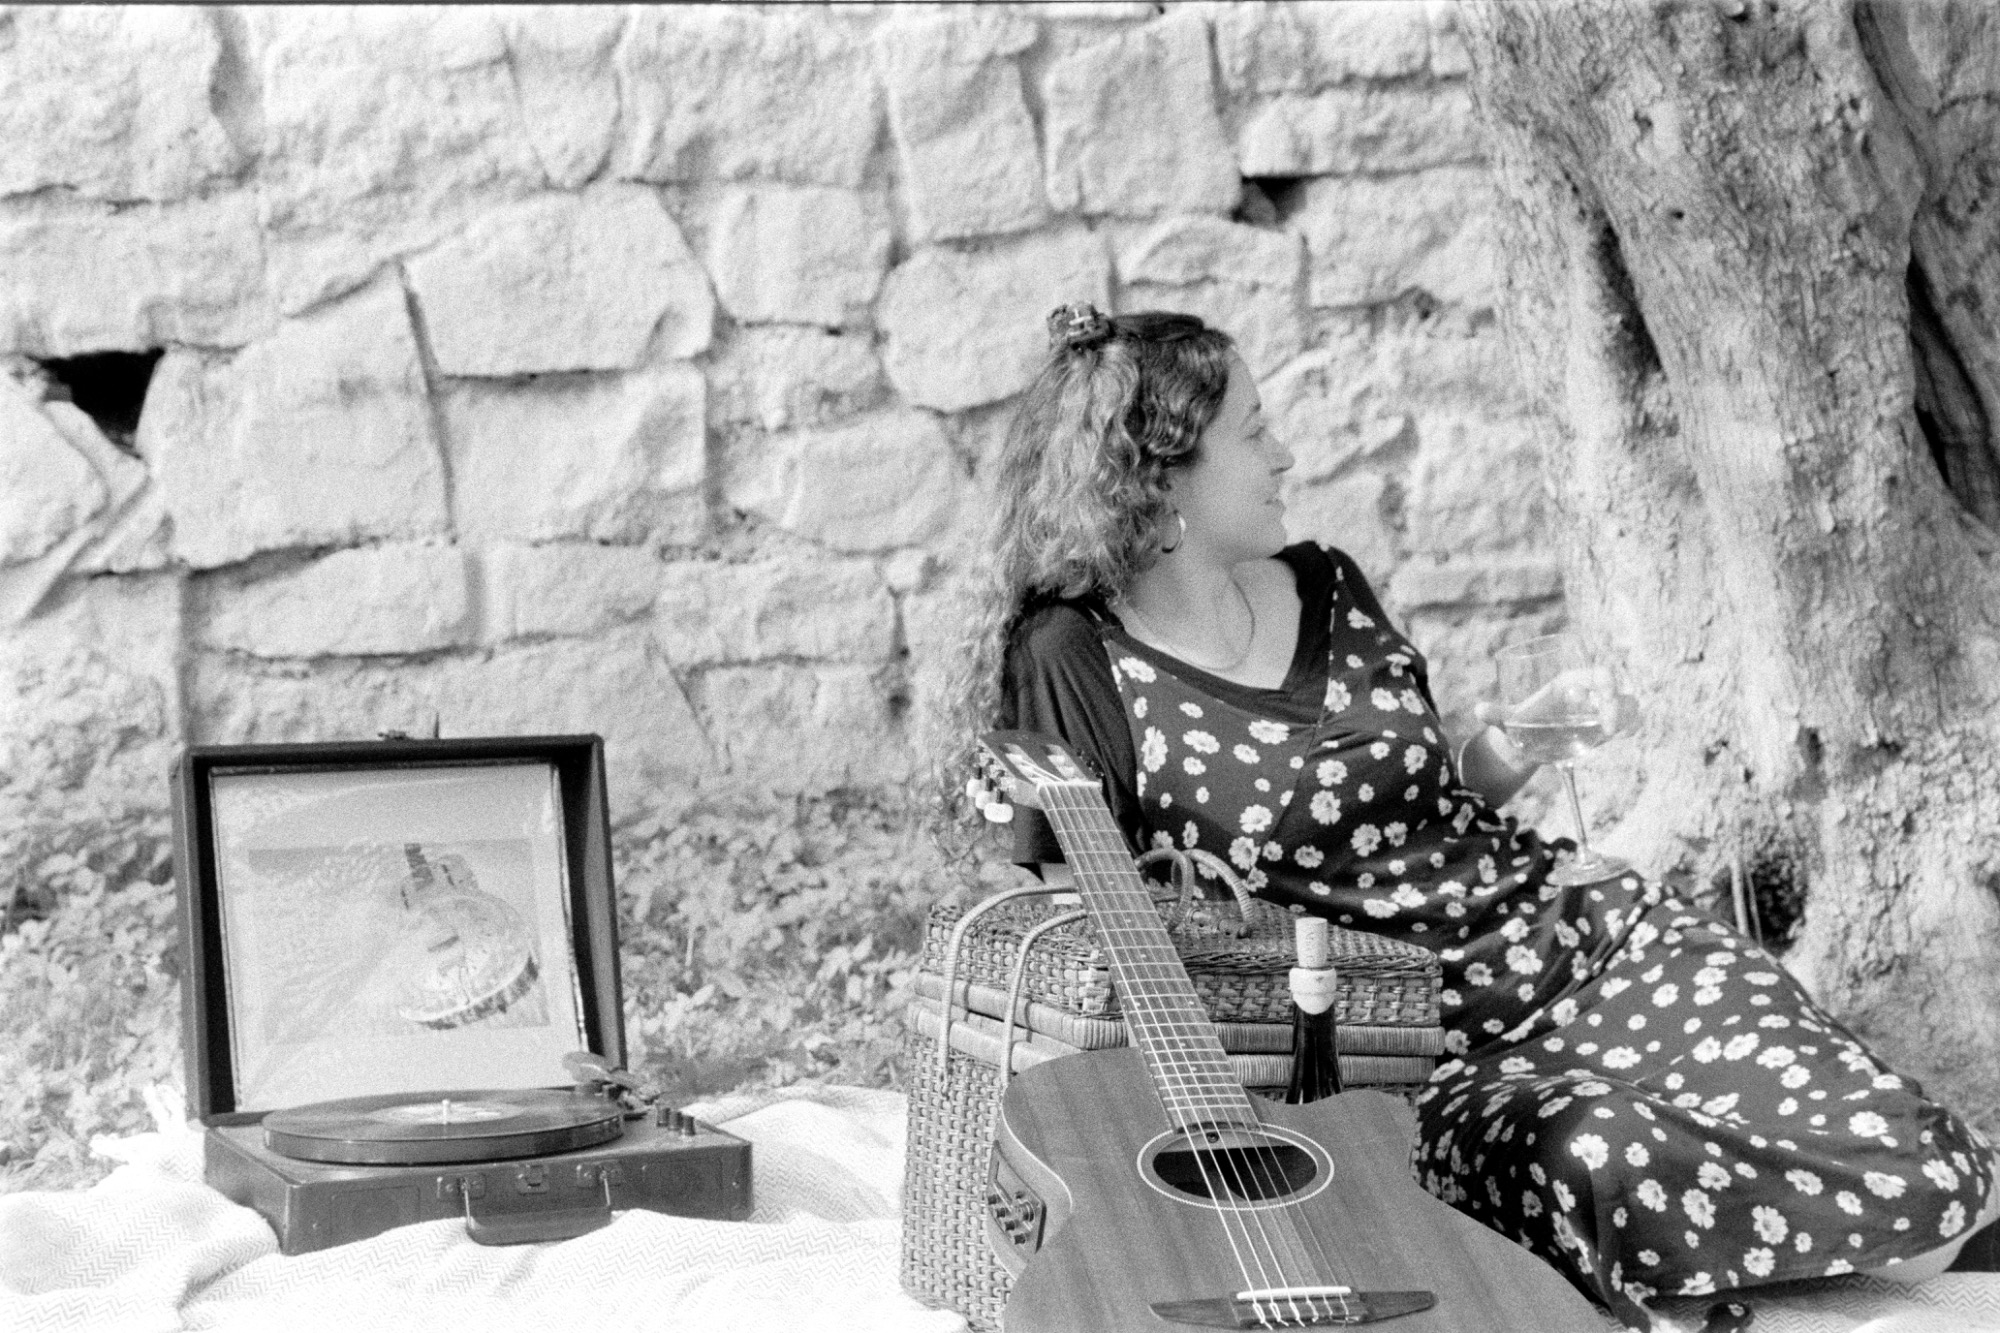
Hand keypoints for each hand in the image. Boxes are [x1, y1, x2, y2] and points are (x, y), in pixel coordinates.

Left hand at [1475, 667, 1637, 737]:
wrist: (1530, 742)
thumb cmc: (1522, 724)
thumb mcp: (1509, 721)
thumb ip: (1496, 715)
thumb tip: (1478, 710)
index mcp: (1569, 683)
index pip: (1596, 674)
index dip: (1606, 683)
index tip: (1603, 701)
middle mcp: (1588, 693)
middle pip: (1614, 690)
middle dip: (1616, 706)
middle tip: (1608, 729)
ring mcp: (1599, 710)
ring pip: (1627, 704)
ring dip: (1628, 716)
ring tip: (1615, 733)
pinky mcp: (1606, 727)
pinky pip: (1629, 721)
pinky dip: (1631, 726)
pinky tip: (1623, 736)